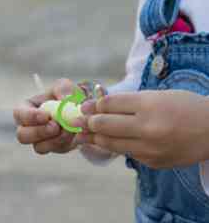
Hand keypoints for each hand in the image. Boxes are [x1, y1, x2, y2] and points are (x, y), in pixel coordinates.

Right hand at [14, 78, 78, 153]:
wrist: (80, 109)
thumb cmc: (65, 94)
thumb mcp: (64, 86)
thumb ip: (63, 89)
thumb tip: (65, 99)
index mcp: (26, 109)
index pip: (19, 114)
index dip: (30, 117)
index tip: (46, 116)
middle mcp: (29, 127)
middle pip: (22, 136)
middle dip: (39, 132)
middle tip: (55, 126)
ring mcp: (40, 140)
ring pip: (39, 147)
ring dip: (55, 139)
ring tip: (70, 128)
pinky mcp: (54, 148)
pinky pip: (57, 150)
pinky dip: (67, 142)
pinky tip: (75, 133)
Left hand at [86, 90, 208, 168]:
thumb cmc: (184, 107)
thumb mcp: (157, 96)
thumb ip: (127, 102)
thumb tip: (97, 107)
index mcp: (149, 105)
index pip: (109, 104)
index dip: (92, 105)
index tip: (83, 107)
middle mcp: (147, 128)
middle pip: (104, 125)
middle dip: (86, 122)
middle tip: (76, 121)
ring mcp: (149, 148)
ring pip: (109, 143)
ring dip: (93, 137)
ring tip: (82, 134)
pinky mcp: (151, 162)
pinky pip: (125, 153)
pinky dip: (115, 146)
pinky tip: (107, 141)